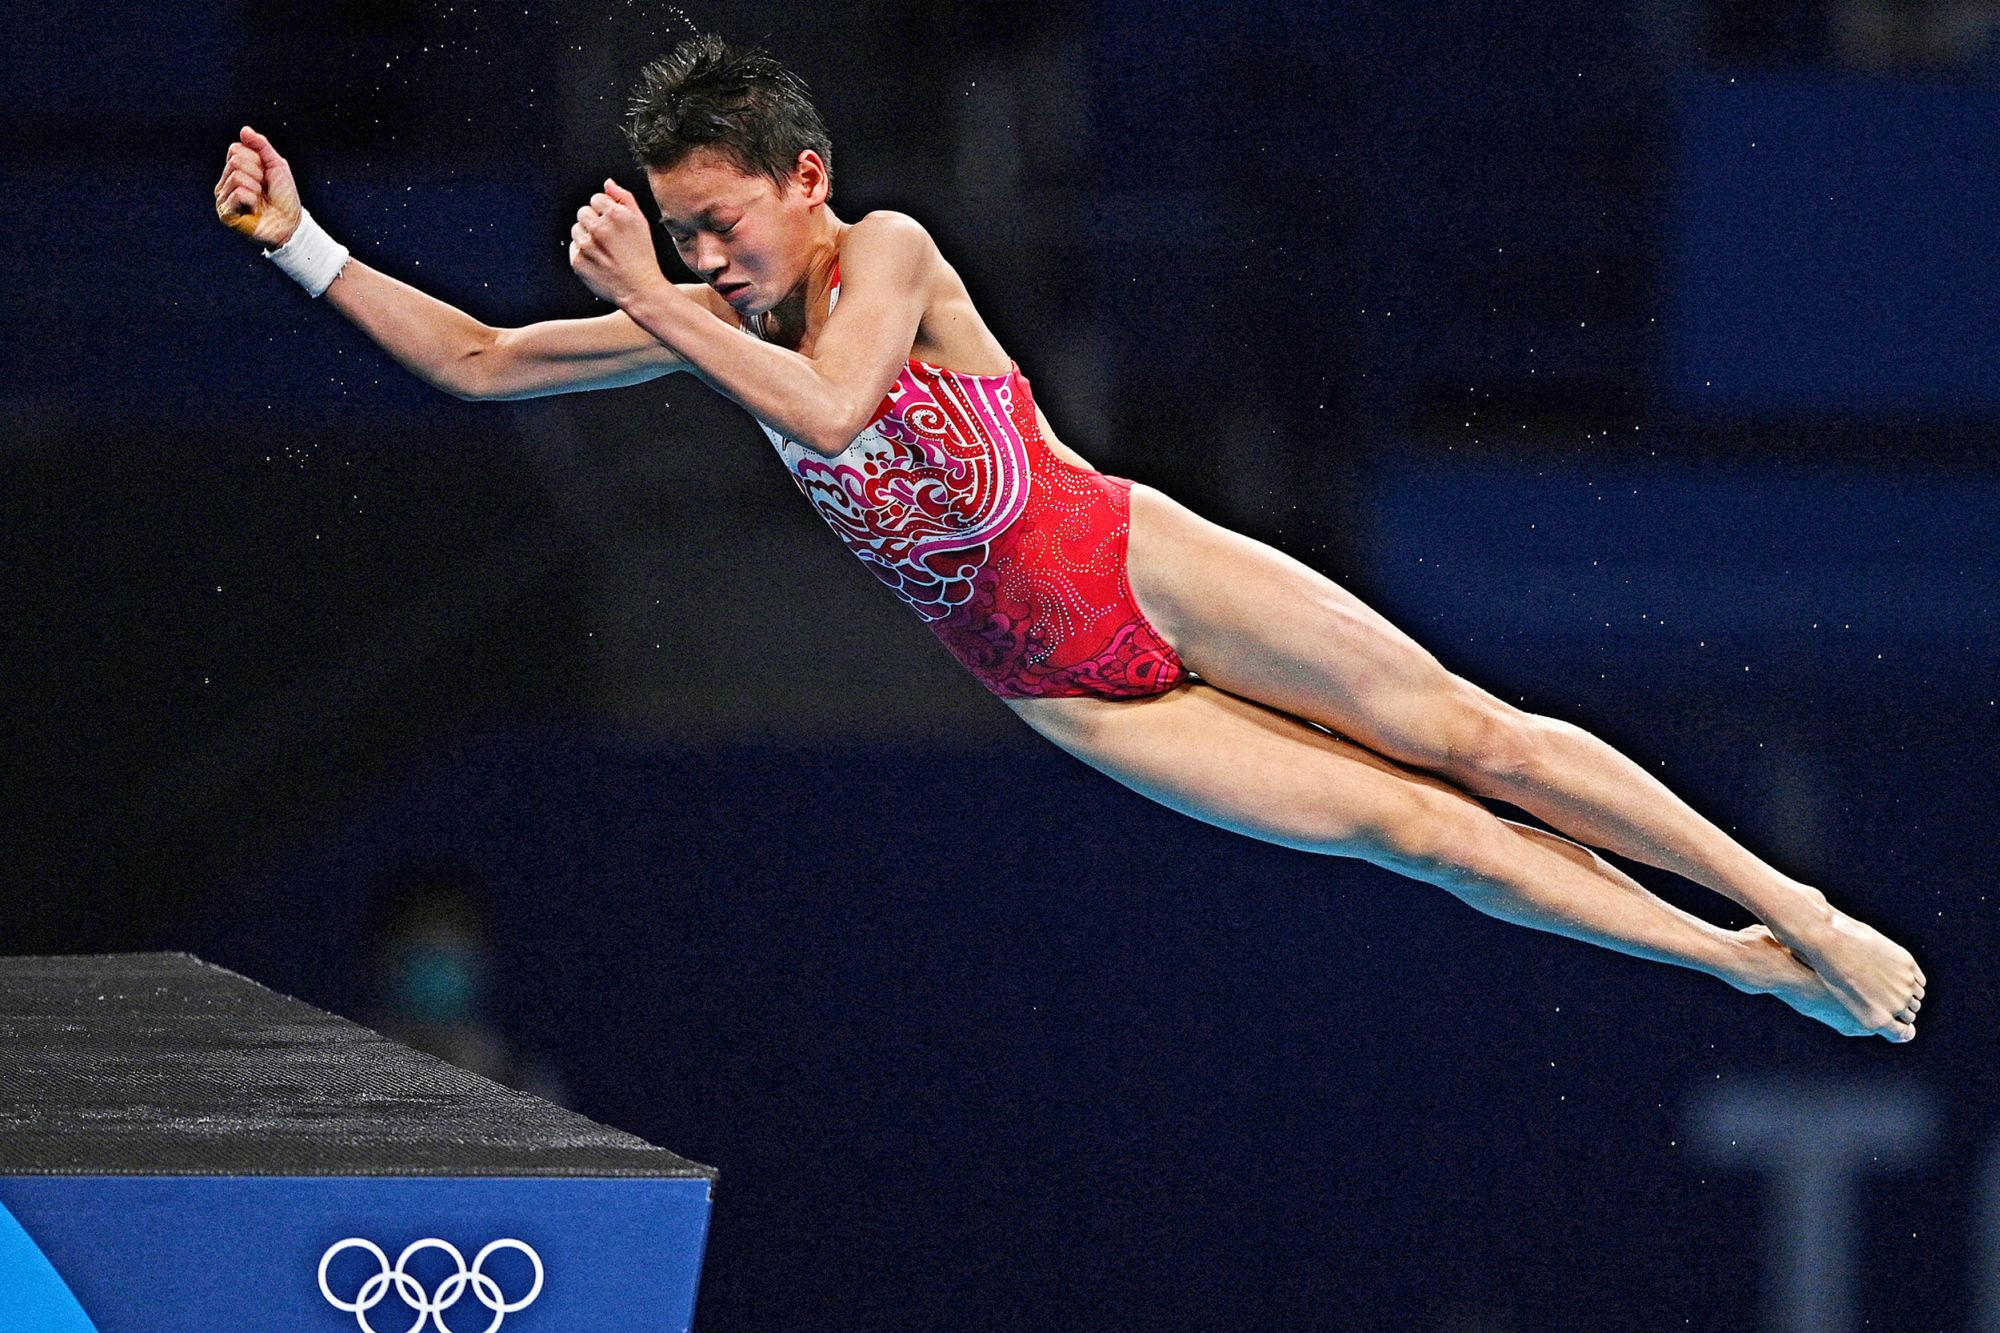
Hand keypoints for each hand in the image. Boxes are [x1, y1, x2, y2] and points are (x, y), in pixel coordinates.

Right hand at [214, 126, 302, 246]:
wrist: (291, 222)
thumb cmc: (283, 195)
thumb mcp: (276, 165)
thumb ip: (261, 146)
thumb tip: (244, 129)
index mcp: (234, 169)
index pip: (235, 149)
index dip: (256, 160)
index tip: (265, 175)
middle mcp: (225, 182)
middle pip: (236, 161)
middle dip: (257, 173)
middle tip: (263, 189)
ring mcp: (223, 198)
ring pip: (237, 176)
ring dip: (256, 188)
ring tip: (259, 200)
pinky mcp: (226, 213)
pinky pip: (239, 193)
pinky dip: (252, 199)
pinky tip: (254, 209)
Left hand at [568, 178, 666, 307]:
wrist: (640, 289)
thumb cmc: (642, 255)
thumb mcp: (641, 222)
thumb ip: (624, 198)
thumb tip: (607, 183)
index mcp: (615, 215)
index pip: (597, 198)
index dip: (606, 210)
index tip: (614, 224)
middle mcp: (599, 228)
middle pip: (583, 211)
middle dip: (594, 221)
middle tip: (609, 238)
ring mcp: (586, 245)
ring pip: (576, 229)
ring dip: (587, 236)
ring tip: (603, 250)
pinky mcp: (577, 261)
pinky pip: (574, 247)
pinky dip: (583, 253)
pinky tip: (599, 261)